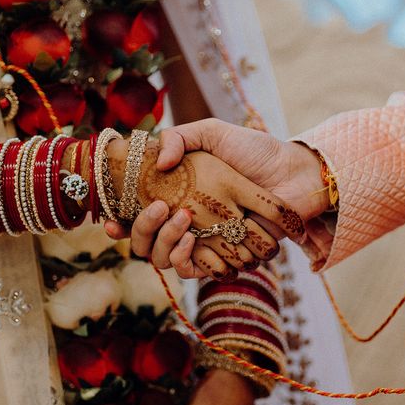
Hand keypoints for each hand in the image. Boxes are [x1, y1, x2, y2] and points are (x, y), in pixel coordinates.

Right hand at [107, 120, 325, 275]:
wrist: (295, 172)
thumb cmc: (257, 152)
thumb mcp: (214, 133)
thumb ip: (181, 137)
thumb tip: (159, 164)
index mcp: (178, 197)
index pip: (137, 216)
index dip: (118, 222)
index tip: (109, 219)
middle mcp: (187, 223)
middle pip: (145, 245)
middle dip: (142, 231)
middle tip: (158, 210)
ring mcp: (207, 242)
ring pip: (167, 261)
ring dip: (165, 245)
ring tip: (182, 221)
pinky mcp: (229, 255)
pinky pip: (200, 271)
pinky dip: (190, 260)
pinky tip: (192, 240)